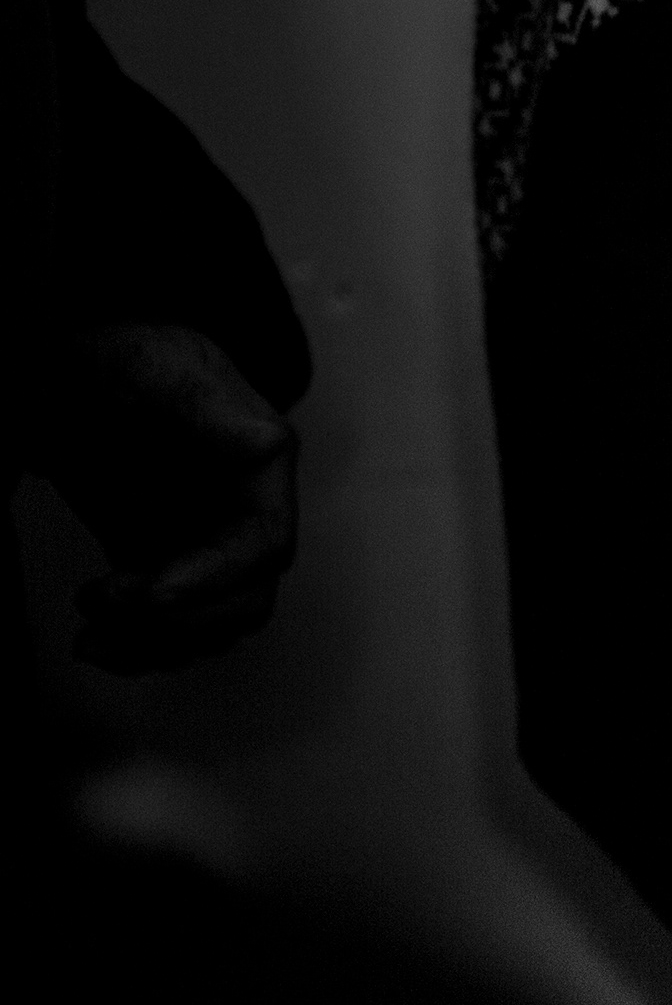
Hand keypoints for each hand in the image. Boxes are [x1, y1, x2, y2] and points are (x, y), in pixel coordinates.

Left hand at [55, 323, 299, 671]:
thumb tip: (263, 443)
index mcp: (260, 470)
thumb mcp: (159, 368)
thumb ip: (207, 407)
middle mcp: (242, 517)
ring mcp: (205, 546)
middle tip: (103, 601)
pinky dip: (140, 648)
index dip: (216, 579)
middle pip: (243, 599)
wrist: (72, 362)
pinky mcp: (162, 564)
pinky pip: (170, 628)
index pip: (265, 546)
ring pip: (210, 626)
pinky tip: (97, 643)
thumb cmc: (123, 356)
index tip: (151, 592)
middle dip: (177, 618)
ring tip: (91, 639)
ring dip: (155, 646)